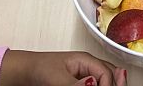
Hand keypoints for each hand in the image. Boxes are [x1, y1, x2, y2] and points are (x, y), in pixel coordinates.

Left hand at [0, 49, 126, 85]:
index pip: (106, 73)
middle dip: (116, 82)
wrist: (26, 72)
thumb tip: (93, 84)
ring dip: (109, 83)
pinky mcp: (79, 82)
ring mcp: (85, 74)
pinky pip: (96, 83)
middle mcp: (89, 66)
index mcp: (86, 60)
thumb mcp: (57, 78)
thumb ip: (75, 84)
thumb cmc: (39, 68)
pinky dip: (101, 84)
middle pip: (111, 73)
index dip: (108, 85)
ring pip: (106, 78)